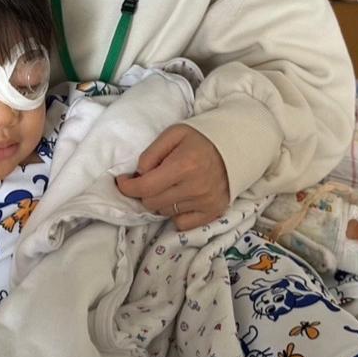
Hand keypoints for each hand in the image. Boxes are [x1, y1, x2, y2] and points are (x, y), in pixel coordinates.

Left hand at [115, 124, 229, 230]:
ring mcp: (205, 203)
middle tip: (149, 180)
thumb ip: (152, 152)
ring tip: (168, 185)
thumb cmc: (201, 138)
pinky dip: (175, 214)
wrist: (235, 147)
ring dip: (160, 201)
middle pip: (152, 203)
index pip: (145, 187)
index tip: (122, 181)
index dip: (127, 187)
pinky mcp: (213, 212)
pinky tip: (180, 199)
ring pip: (164, 213)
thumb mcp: (174, 133)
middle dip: (144, 192)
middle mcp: (195, 188)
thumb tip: (139, 174)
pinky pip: (182, 223)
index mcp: (184, 165)